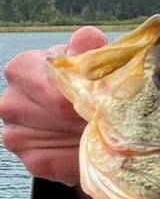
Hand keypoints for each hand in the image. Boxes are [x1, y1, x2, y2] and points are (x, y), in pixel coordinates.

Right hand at [0, 26, 107, 185]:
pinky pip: (58, 160)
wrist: (105, 119)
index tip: (93, 92)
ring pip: (54, 135)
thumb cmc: (96, 82)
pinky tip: (93, 144)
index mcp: (23, 68)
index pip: (29, 73)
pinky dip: (83, 153)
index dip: (65, 84)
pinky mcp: (33, 160)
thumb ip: (91, 50)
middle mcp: (11, 101)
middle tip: (108, 110)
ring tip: (103, 125)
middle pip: (48, 108)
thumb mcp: (98, 62)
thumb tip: (85, 38)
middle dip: (83, 110)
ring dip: (86, 133)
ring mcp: (16, 133)